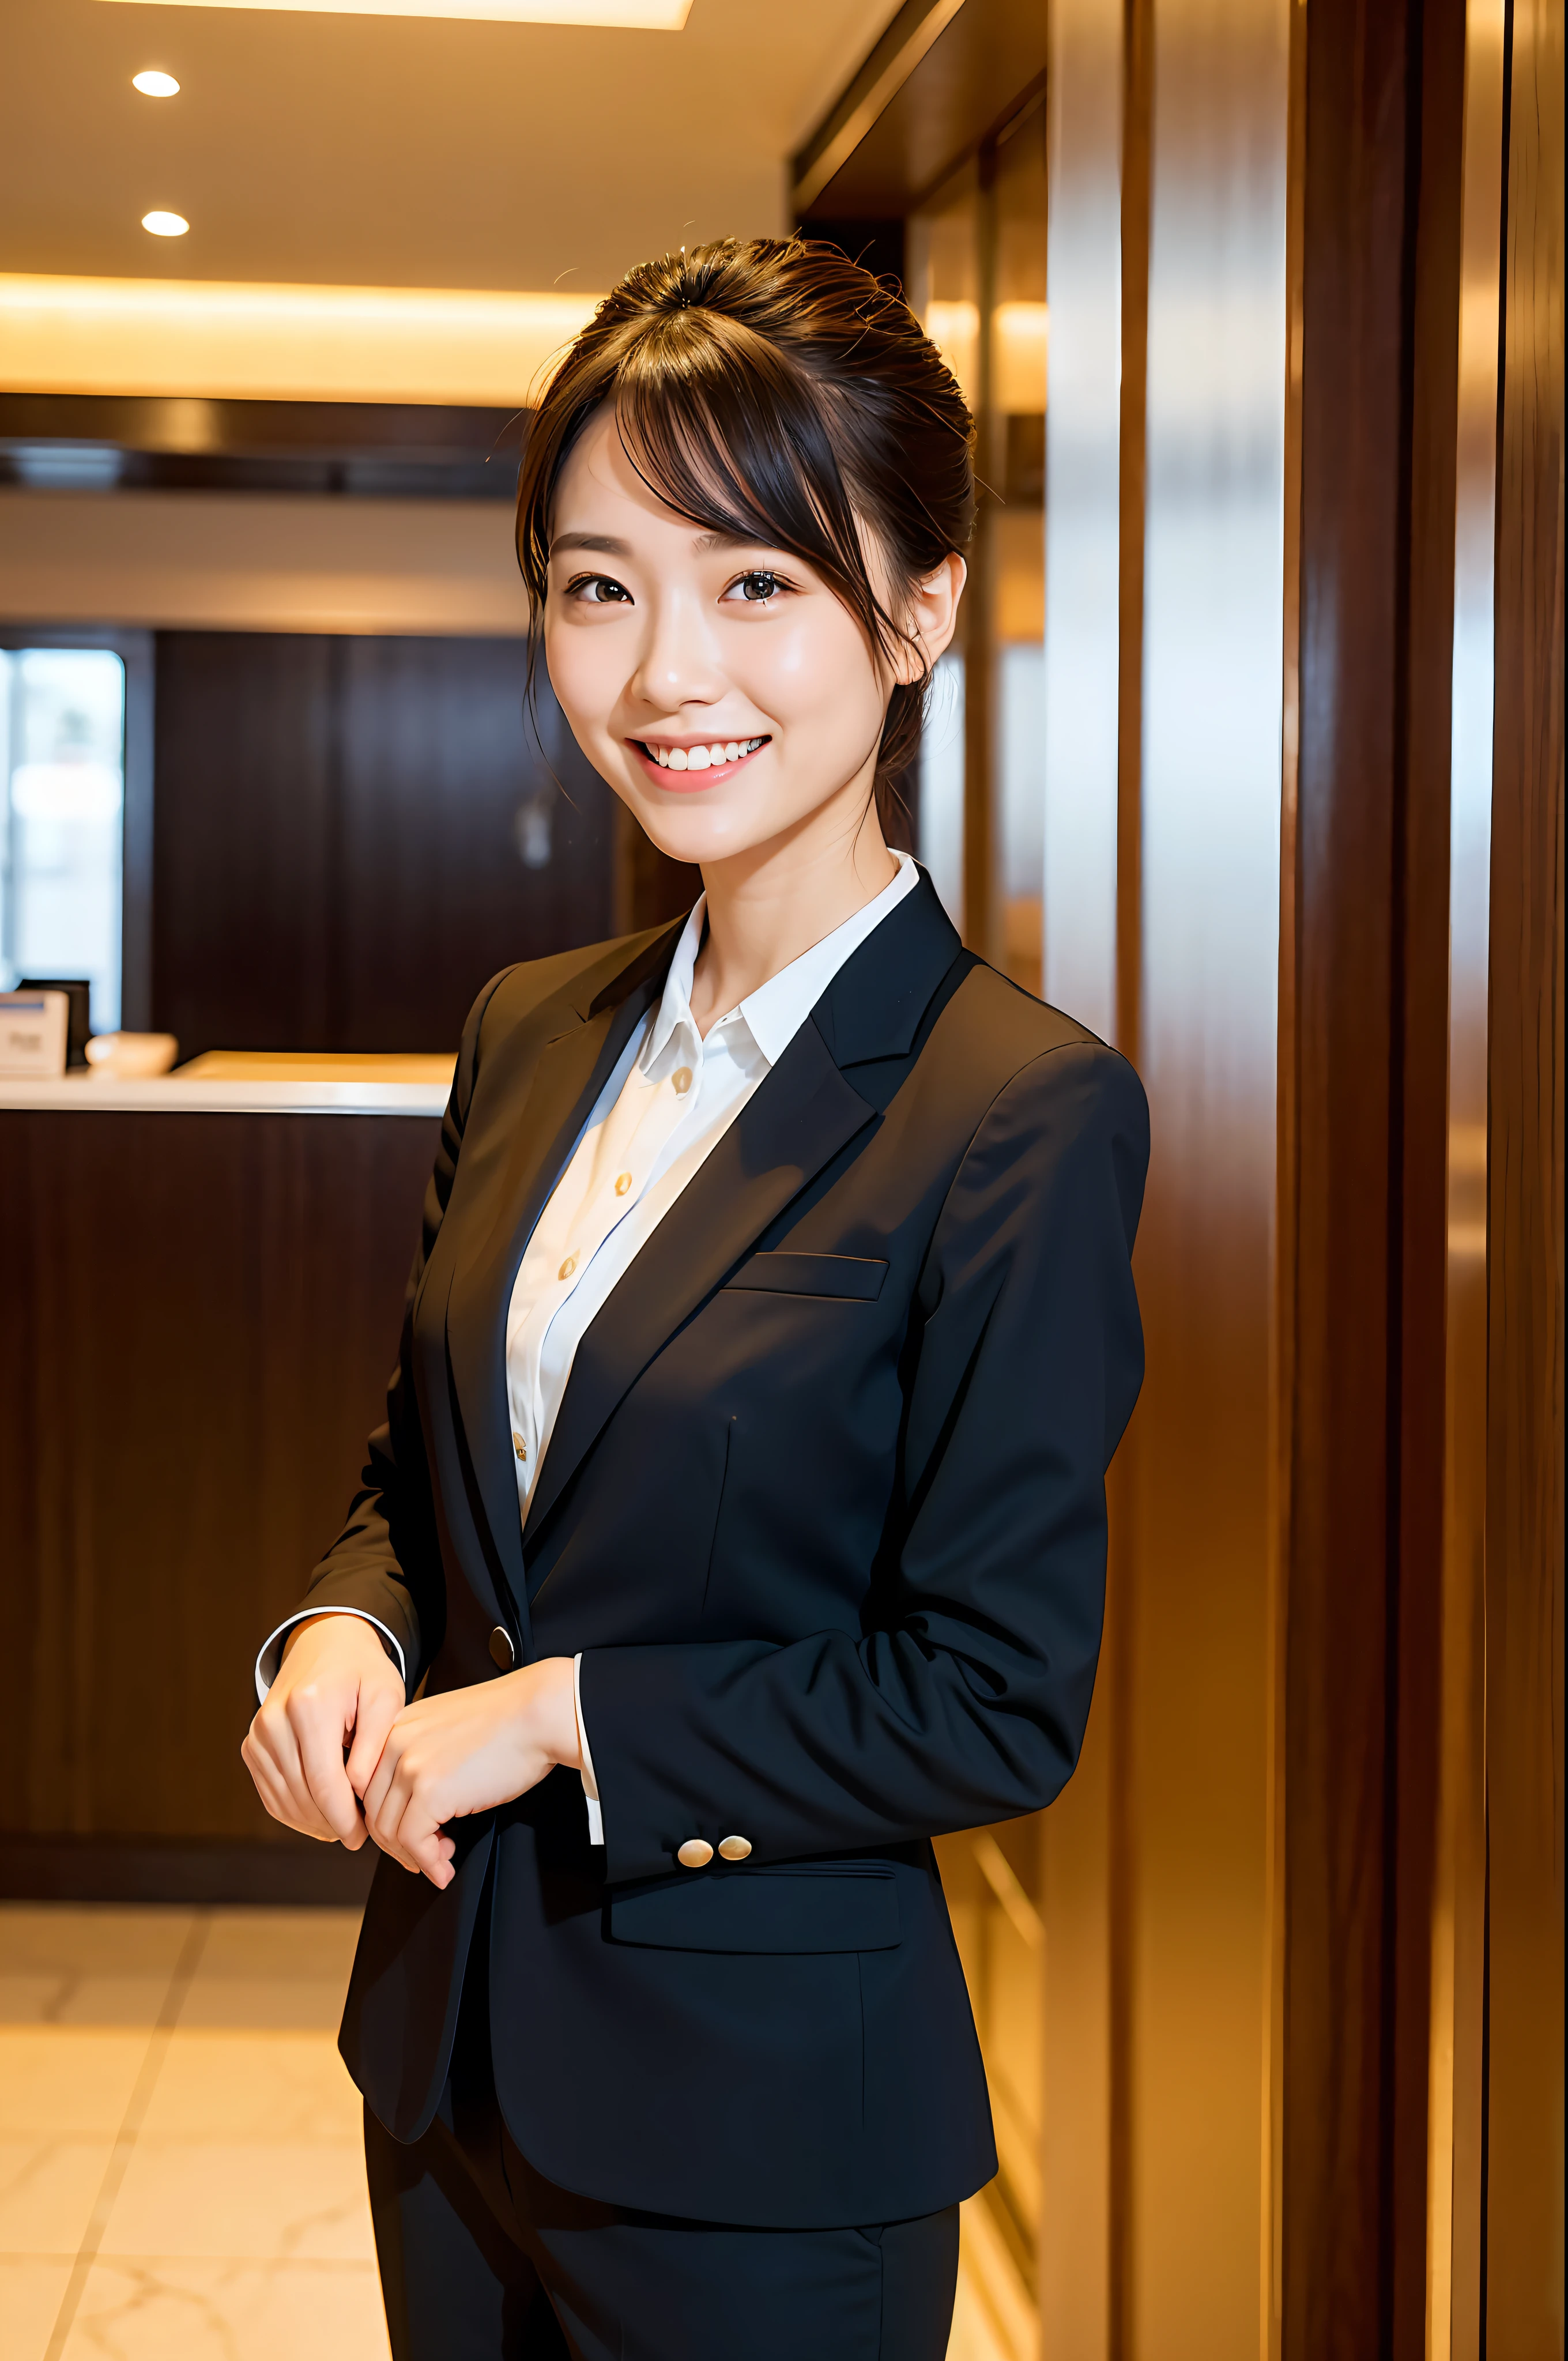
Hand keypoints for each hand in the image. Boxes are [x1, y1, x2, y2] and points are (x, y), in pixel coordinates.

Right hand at [242, 1614, 405, 1849]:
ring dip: (313, 1822)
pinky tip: (320, 1817)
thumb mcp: (385, 1697)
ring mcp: (258, 1734)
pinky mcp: (251, 1746)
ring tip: (343, 1827)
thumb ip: (374, 1743)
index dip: (344, 1817)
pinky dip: (294, 1812)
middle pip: (302, 1794)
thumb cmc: (362, 1673)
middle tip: (358, 1836)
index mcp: (310, 1705)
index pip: (325, 1781)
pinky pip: (270, 1793)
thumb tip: (357, 1790)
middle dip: (332, 1823)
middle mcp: (275, 1720)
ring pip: (284, 1799)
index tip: (363, 1836)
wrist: (325, 1645)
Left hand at [360, 1657, 579, 1888]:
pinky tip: (445, 1867)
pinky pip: (414, 1842)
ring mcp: (410, 1765)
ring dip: (415, 1856)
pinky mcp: (430, 1790)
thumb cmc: (508, 1721)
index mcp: (397, 1725)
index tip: (407, 1835)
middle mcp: (395, 1742)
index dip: (386, 1817)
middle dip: (398, 1843)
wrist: (539, 1714)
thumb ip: (421, 1756)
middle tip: (428, 1853)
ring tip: (443, 1858)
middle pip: (373, 1811)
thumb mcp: (449, 1730)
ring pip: (388, 1831)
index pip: (368, 1784)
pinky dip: (429, 1863)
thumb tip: (415, 1806)